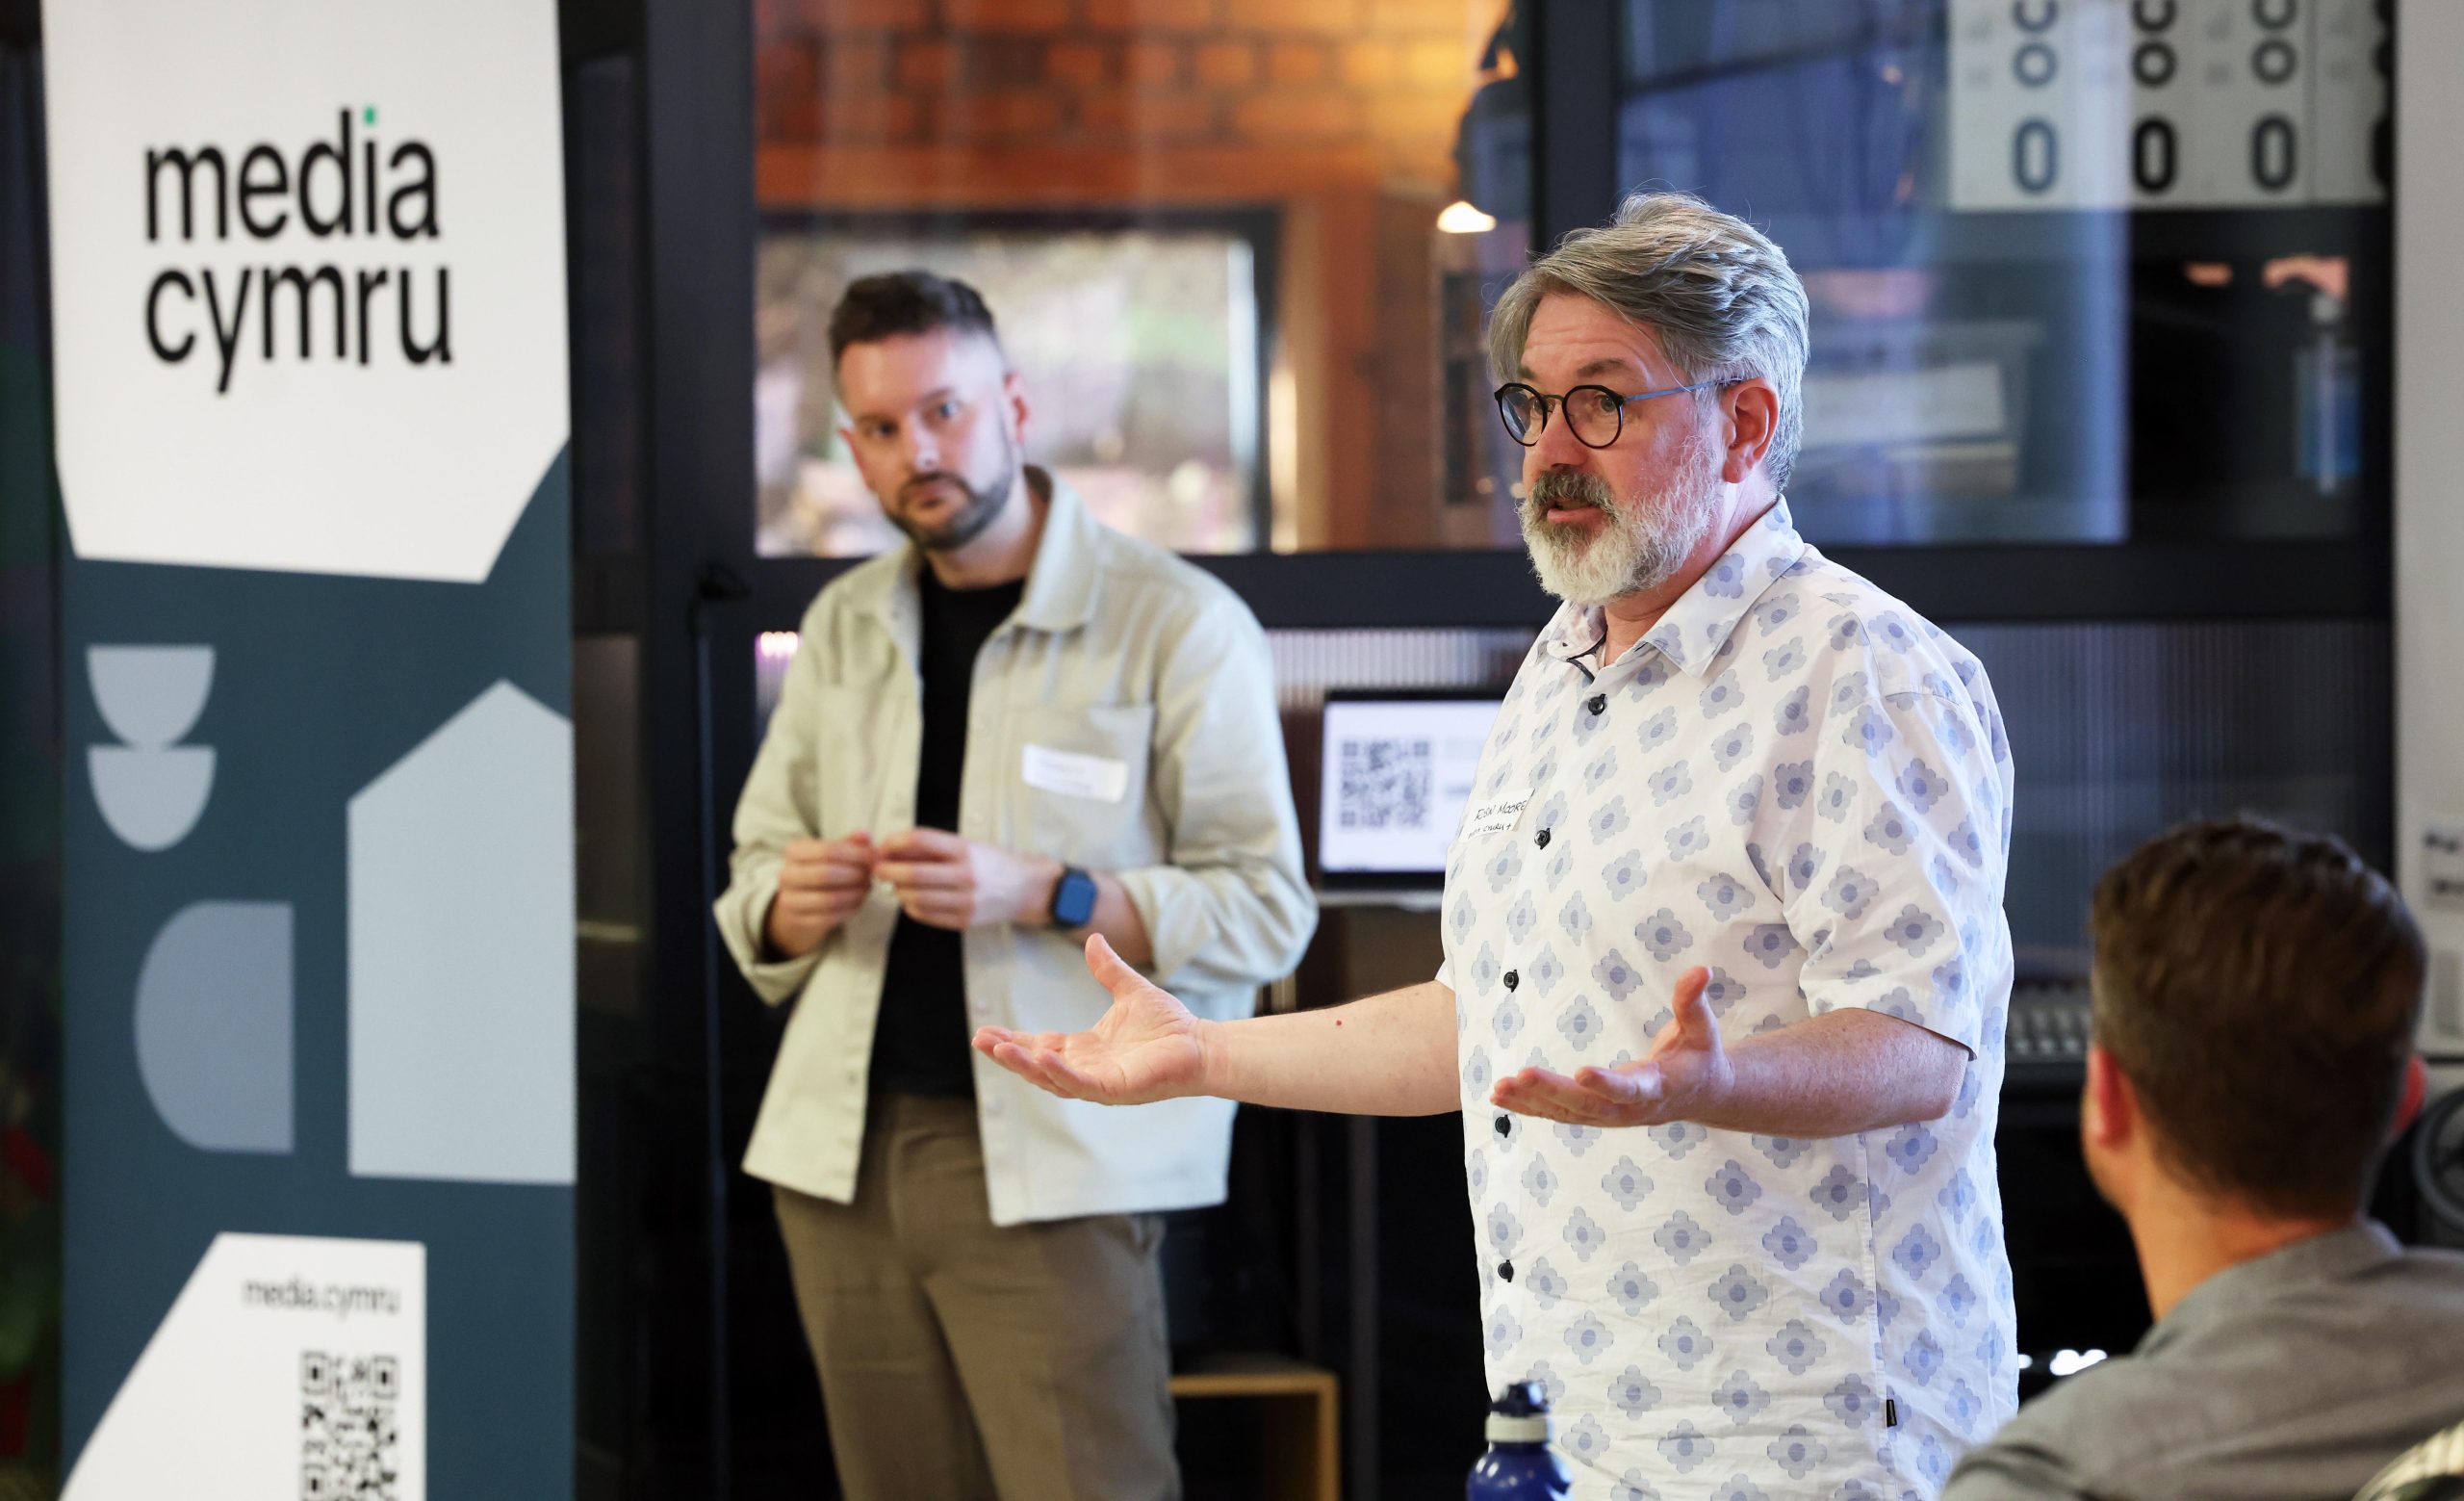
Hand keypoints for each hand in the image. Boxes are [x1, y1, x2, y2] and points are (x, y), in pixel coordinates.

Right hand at [765, 834, 875, 959]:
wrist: (798, 903)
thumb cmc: (819, 871)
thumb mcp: (831, 853)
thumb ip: (848, 843)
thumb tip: (864, 836)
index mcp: (794, 851)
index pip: (828, 851)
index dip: (856, 854)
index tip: (873, 857)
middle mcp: (786, 875)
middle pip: (826, 874)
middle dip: (855, 874)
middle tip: (870, 874)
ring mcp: (790, 900)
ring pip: (828, 899)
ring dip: (854, 894)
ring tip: (866, 888)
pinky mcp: (798, 921)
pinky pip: (829, 917)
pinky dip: (849, 909)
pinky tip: (858, 902)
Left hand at [876, 827, 1054, 930]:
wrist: (1024, 888)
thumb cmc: (990, 863)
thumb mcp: (966, 845)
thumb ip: (931, 848)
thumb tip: (891, 849)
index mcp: (965, 850)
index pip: (921, 840)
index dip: (894, 842)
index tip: (883, 847)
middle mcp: (966, 875)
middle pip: (913, 873)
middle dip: (887, 871)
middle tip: (878, 869)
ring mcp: (966, 901)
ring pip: (915, 898)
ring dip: (898, 891)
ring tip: (898, 885)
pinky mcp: (964, 921)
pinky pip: (926, 915)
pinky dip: (911, 907)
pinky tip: (912, 900)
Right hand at [972, 935, 1209, 1104]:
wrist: (1202, 1044)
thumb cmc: (1170, 1025)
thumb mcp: (1130, 990)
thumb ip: (1108, 969)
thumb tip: (1092, 939)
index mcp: (1086, 1049)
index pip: (1041, 1045)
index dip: (1014, 1039)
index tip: (985, 1032)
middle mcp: (1088, 1069)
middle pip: (1038, 1064)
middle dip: (1009, 1054)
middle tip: (980, 1041)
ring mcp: (1100, 1082)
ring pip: (1052, 1078)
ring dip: (1024, 1064)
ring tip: (998, 1048)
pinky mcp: (1117, 1089)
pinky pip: (1082, 1084)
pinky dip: (1060, 1073)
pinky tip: (1041, 1057)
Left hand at [1490, 966, 1733, 1127]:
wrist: (1701, 1095)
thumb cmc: (1700, 1055)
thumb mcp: (1704, 1028)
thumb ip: (1693, 1001)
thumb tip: (1701, 969)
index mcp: (1657, 1086)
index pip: (1630, 1089)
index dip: (1607, 1083)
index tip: (1581, 1072)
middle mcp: (1631, 1109)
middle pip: (1588, 1105)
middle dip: (1552, 1091)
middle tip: (1520, 1075)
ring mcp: (1611, 1116)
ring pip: (1568, 1113)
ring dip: (1532, 1102)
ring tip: (1500, 1087)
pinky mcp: (1596, 1115)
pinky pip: (1559, 1115)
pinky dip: (1529, 1108)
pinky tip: (1499, 1097)